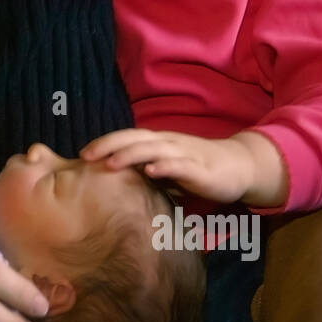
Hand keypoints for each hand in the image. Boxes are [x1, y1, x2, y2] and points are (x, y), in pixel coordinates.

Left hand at [79, 128, 253, 203]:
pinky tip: (151, 171)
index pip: (127, 137)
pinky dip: (165, 166)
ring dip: (130, 154)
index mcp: (158, 142)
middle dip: (109, 145)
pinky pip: (180, 165)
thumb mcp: (166, 169)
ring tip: (110, 163)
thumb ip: (144, 172)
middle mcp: (168, 143)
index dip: (105, 142)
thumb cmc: (197, 169)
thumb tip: (114, 184)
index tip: (81, 154)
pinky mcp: (200, 169)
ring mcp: (184, 154)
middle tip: (85, 156)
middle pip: (134, 139)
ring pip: (153, 149)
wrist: (239, 166)